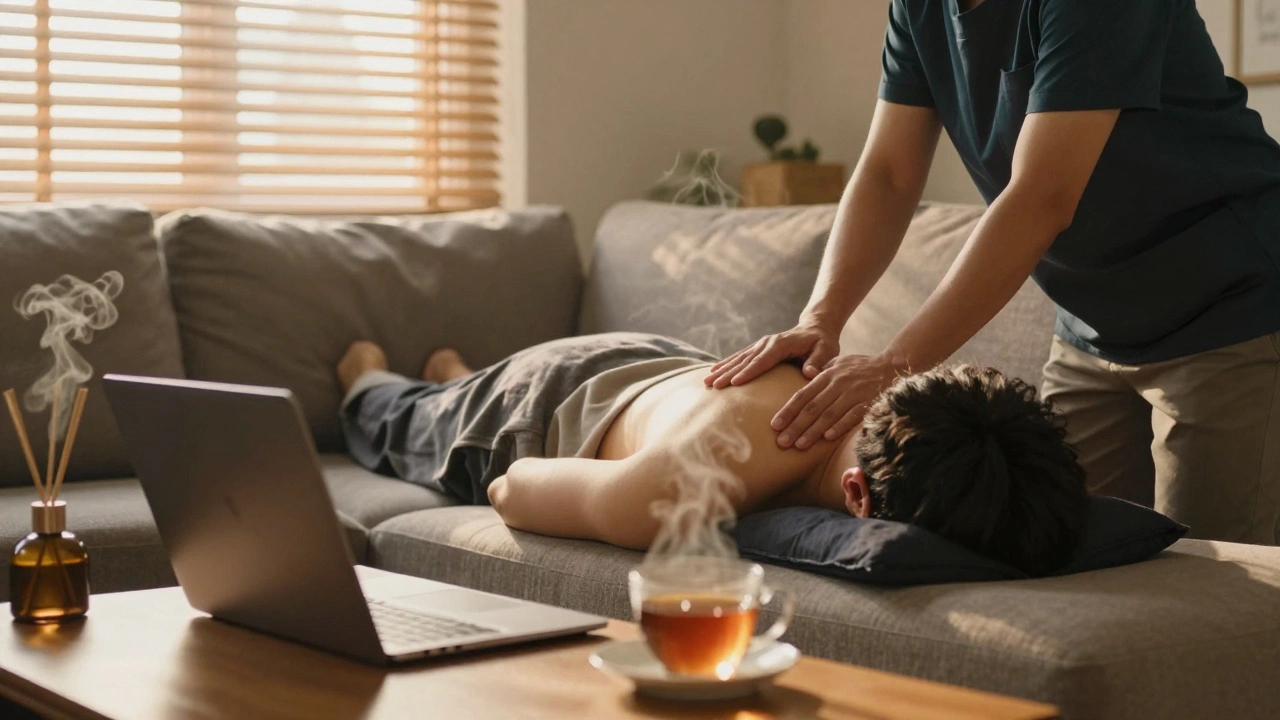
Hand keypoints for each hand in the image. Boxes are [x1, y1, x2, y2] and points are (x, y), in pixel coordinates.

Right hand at [704, 322, 840, 388]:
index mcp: (782, 344)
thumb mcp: (827, 351)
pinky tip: (713, 371)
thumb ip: (818, 362)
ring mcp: (760, 344)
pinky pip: (739, 357)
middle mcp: (767, 343)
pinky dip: (725, 364)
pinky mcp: (757, 348)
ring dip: (722, 369)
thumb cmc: (823, 343)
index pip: (763, 360)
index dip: (749, 371)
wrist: (816, 329)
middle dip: (728, 373)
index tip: (735, 382)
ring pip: (738, 358)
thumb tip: (810, 373)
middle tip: (713, 386)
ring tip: (706, 381)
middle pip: (745, 360)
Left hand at [772, 353, 901, 449]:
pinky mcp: (869, 401)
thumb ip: (820, 374)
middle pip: (812, 408)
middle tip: (781, 442)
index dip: (788, 411)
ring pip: (829, 414)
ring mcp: (854, 393)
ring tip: (799, 445)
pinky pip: (852, 416)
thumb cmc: (860, 367)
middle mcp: (838, 384)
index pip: (803, 395)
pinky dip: (840, 426)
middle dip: (795, 426)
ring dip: (813, 431)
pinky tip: (827, 438)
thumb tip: (801, 384)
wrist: (892, 365)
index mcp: (827, 375)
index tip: (774, 425)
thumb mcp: (837, 363)